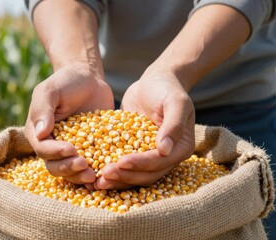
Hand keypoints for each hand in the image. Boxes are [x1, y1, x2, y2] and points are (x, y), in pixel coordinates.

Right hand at [25, 63, 113, 184]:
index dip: (56, 152)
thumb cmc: (66, 81)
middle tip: (84, 165)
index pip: (43, 149)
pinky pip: (92, 166)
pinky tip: (107, 174)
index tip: (71, 149)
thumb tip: (41, 132)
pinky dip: (97, 172)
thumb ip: (43, 108)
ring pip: (72, 171)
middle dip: (69, 168)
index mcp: (38, 133)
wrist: (89, 79)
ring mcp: (72, 151)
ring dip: (81, 176)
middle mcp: (53, 146)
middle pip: (56, 166)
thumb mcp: (50, 90)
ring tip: (94, 176)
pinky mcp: (90, 151)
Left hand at [95, 67, 194, 188]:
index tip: (121, 163)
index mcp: (181, 147)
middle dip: (125, 176)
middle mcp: (168, 157)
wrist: (155, 81)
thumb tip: (165, 150)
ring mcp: (151, 157)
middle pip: (146, 174)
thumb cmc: (166, 88)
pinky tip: (94, 173)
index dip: (140, 164)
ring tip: (97, 181)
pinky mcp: (136, 153)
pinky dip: (112, 171)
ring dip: (117, 179)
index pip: (159, 162)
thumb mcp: (175, 102)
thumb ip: (173, 125)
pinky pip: (125, 166)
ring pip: (135, 175)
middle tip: (103, 176)